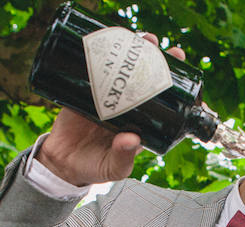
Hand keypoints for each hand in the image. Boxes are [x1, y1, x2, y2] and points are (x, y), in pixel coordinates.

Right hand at [37, 33, 185, 185]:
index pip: (162, 102)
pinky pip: (98, 68)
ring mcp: (109, 96)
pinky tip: (112, 41)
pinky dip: (105, 54)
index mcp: (142, 123)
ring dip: (136, 51)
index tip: (181, 74)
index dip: (172, 85)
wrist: (62, 163)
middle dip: (157, 60)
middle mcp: (129, 106)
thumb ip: (123, 157)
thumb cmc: (94, 167)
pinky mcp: (88, 90)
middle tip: (162, 47)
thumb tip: (132, 140)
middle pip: (147, 78)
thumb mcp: (114, 168)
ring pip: (126, 69)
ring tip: (144, 38)